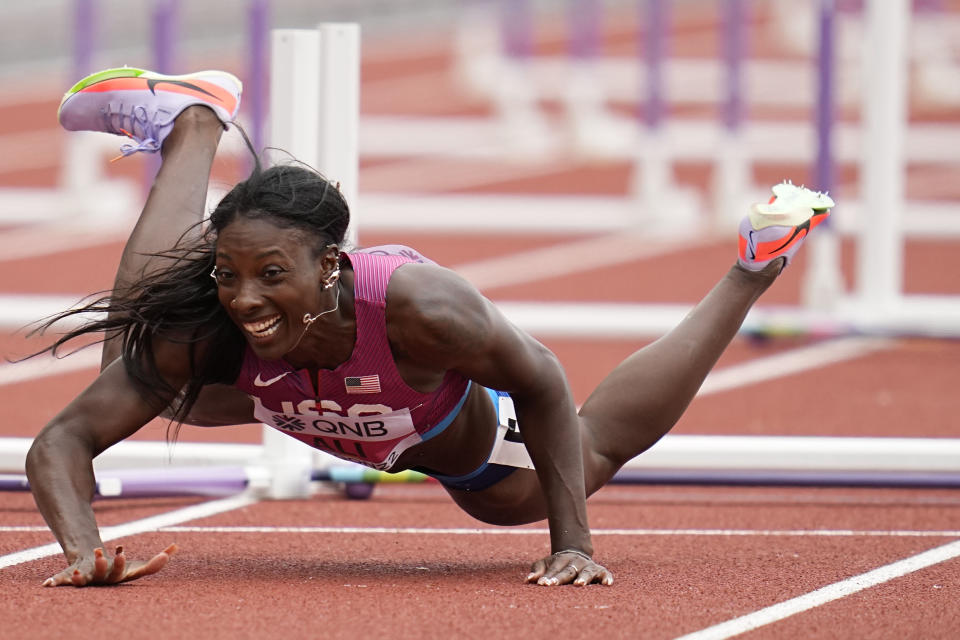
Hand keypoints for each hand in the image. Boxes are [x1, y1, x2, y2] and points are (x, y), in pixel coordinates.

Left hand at [42, 544, 177, 586]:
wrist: (93, 571)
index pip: (121, 572)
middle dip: (104, 564)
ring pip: (84, 579)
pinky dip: (55, 583)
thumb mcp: (136, 564)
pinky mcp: (71, 577)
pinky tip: (46, 585)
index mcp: (117, 579)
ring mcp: (86, 580)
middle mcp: (101, 582)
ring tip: (80, 569)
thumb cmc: (117, 570)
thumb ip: (157, 560)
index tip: (121, 549)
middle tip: (105, 552)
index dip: (120, 562)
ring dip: (82, 575)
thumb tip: (176, 547)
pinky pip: (62, 581)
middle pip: (104, 575)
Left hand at [526, 549, 613, 585]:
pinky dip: (606, 577)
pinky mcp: (599, 571)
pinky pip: (604, 573)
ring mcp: (588, 566)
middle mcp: (575, 562)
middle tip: (554, 584)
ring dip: (583, 578)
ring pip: (586, 572)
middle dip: (561, 578)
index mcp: (561, 560)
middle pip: (568, 572)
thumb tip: (527, 579)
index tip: (542, 583)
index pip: (554, 570)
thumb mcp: (546, 564)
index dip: (548, 577)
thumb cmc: (557, 564)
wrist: (575, 552)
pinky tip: (607, 583)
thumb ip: (537, 570)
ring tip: (579, 584)